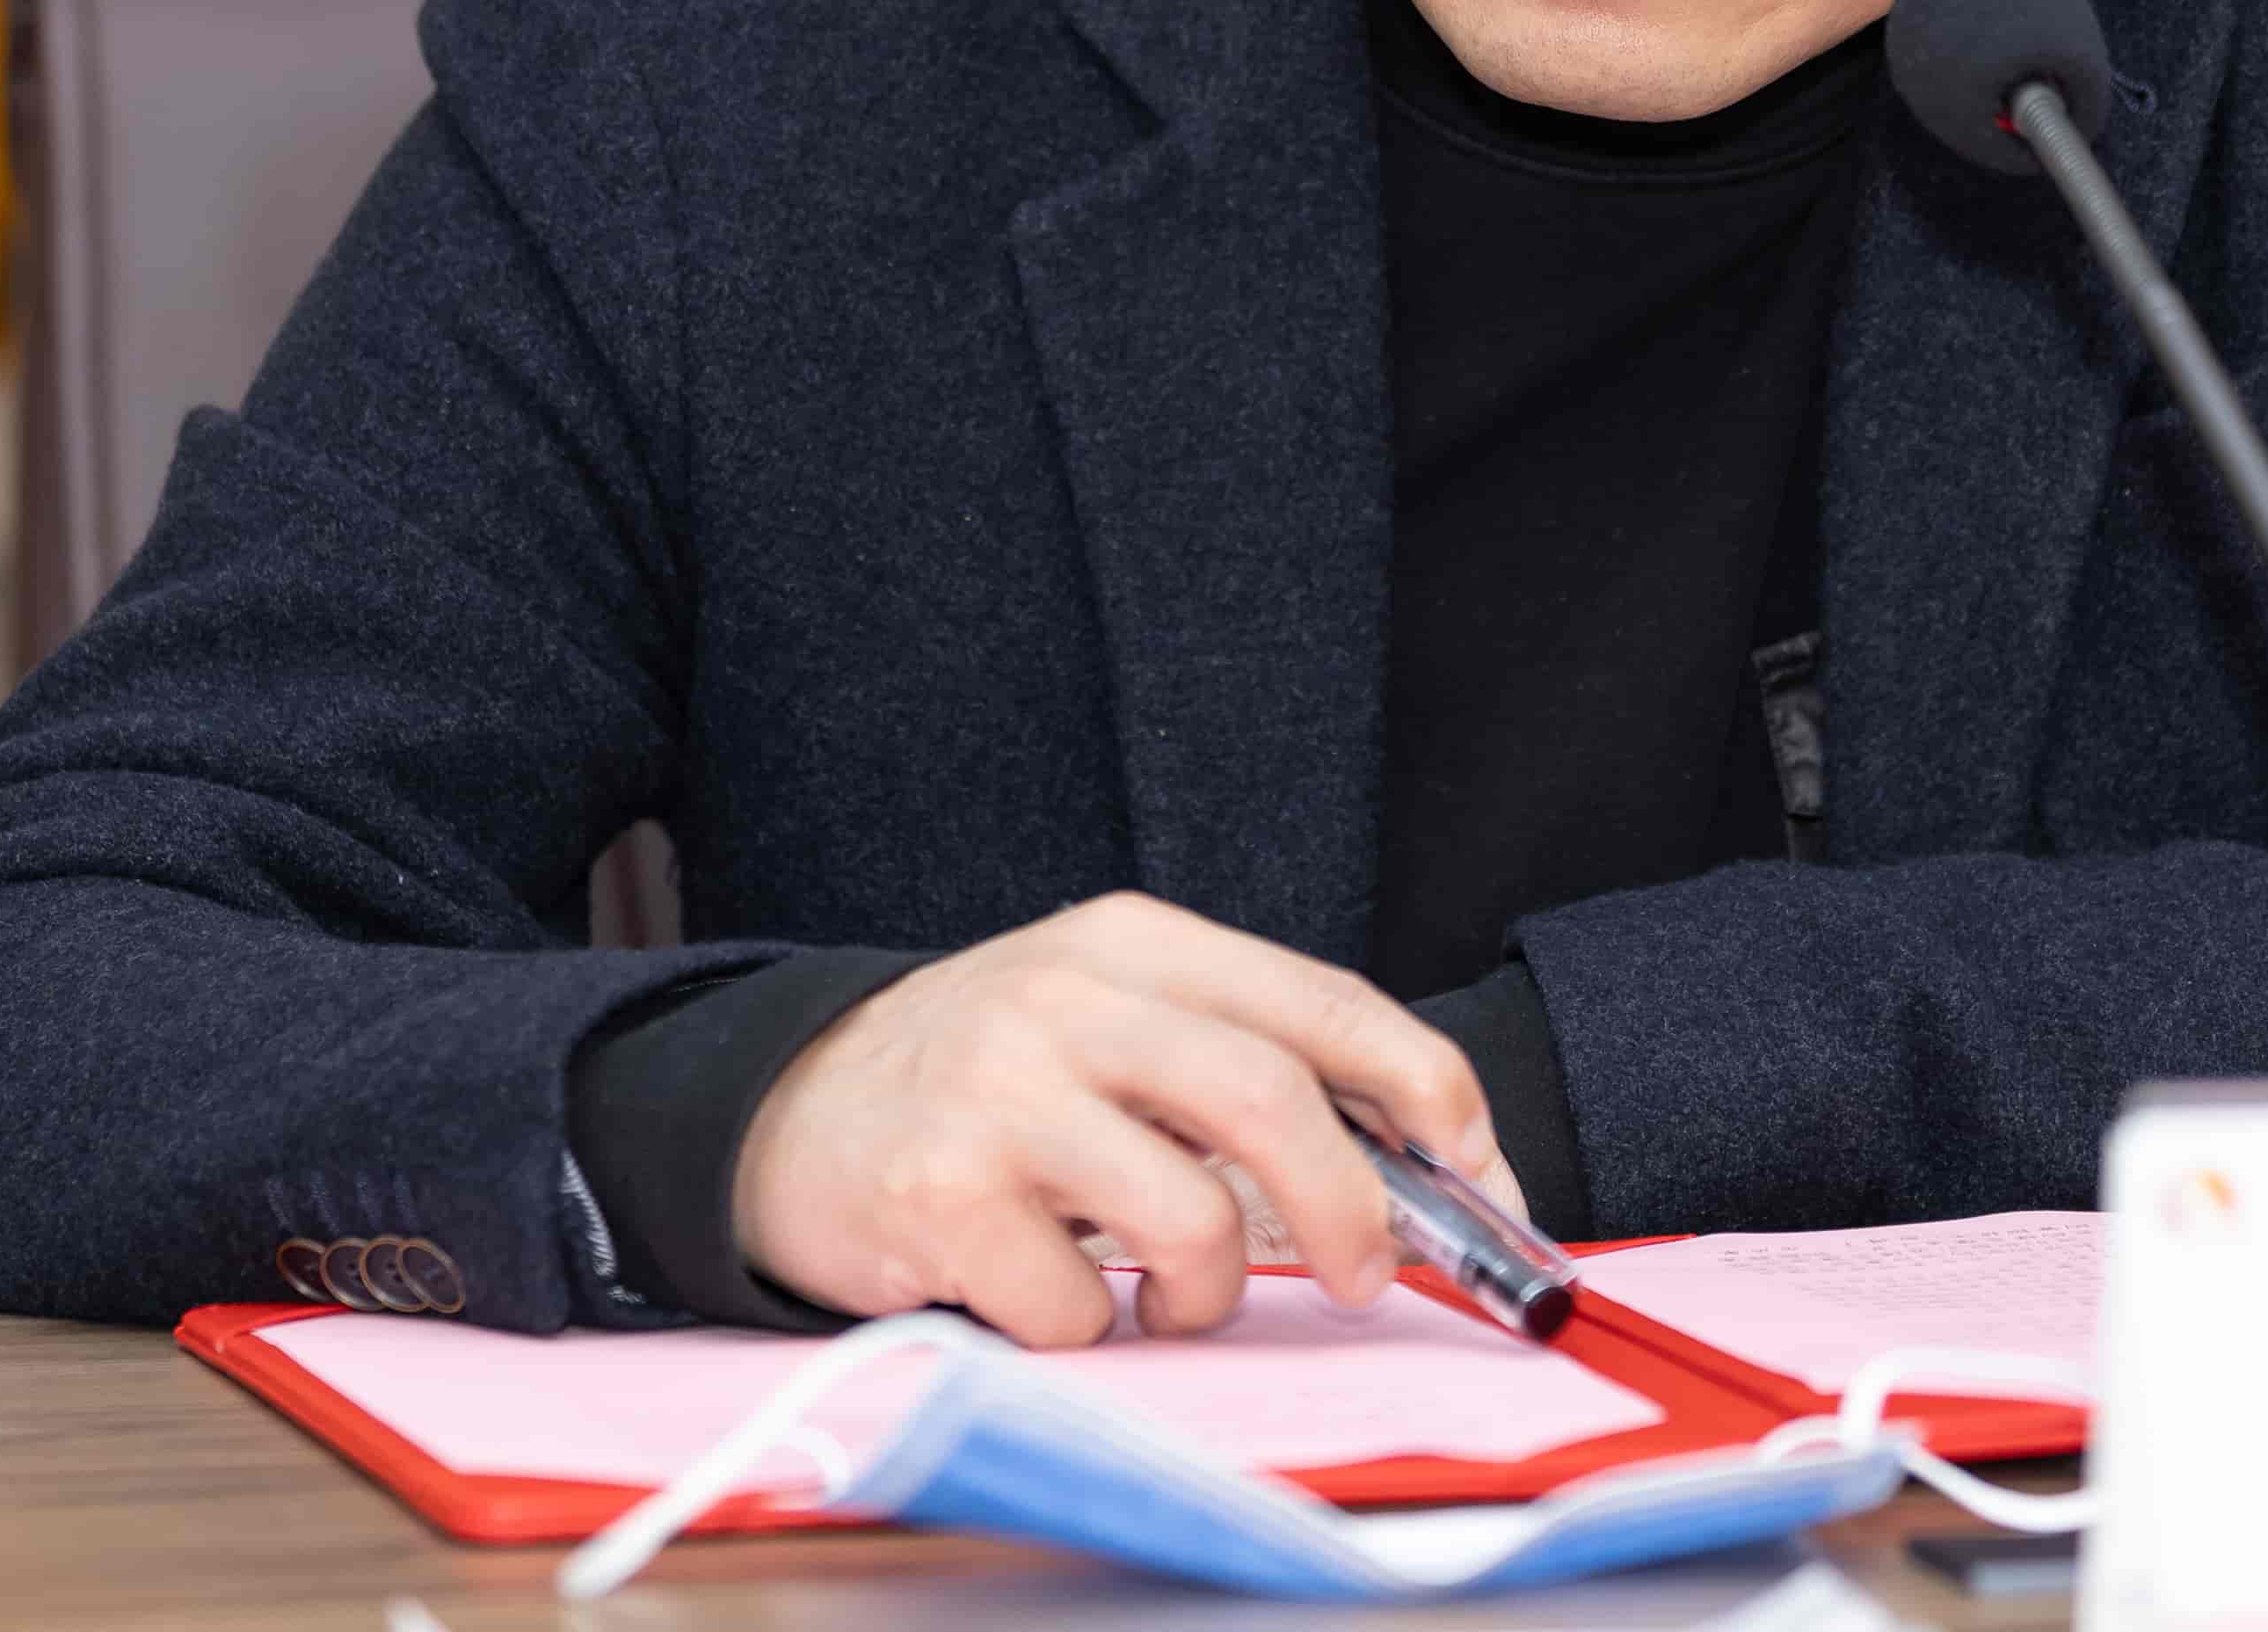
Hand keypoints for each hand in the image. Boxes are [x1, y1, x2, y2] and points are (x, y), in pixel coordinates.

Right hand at [731, 892, 1510, 1345]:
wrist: (784, 1106)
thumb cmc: (987, 1079)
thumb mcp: (1109, 1022)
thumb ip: (1238, 1066)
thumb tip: (1420, 1169)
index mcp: (1133, 940)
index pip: (1323, 1000)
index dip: (1428, 1091)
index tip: (1484, 1170)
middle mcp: (1067, 997)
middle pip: (1272, 1099)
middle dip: (1355, 1208)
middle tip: (1370, 1275)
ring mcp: (999, 1094)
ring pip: (1190, 1220)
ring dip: (1206, 1293)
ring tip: (1162, 1291)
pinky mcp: (940, 1196)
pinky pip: (1079, 1307)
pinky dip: (1090, 1328)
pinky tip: (1048, 1289)